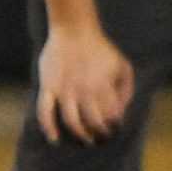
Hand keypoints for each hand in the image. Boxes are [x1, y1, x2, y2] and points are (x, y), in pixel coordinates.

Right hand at [36, 27, 134, 144]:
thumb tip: (121, 112)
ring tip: (87, 140)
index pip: (111, 116)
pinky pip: (45, 112)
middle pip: (93, 122)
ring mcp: (64, 90)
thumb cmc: (101, 49)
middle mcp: (84, 91)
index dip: (114, 126)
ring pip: (71, 121)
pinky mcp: (48, 87)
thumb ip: (126, 90)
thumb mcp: (123, 66)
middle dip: (100, 134)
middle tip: (102, 138)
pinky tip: (55, 139)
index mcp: (103, 86)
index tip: (114, 130)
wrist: (74, 30)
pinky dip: (48, 127)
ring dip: (80, 134)